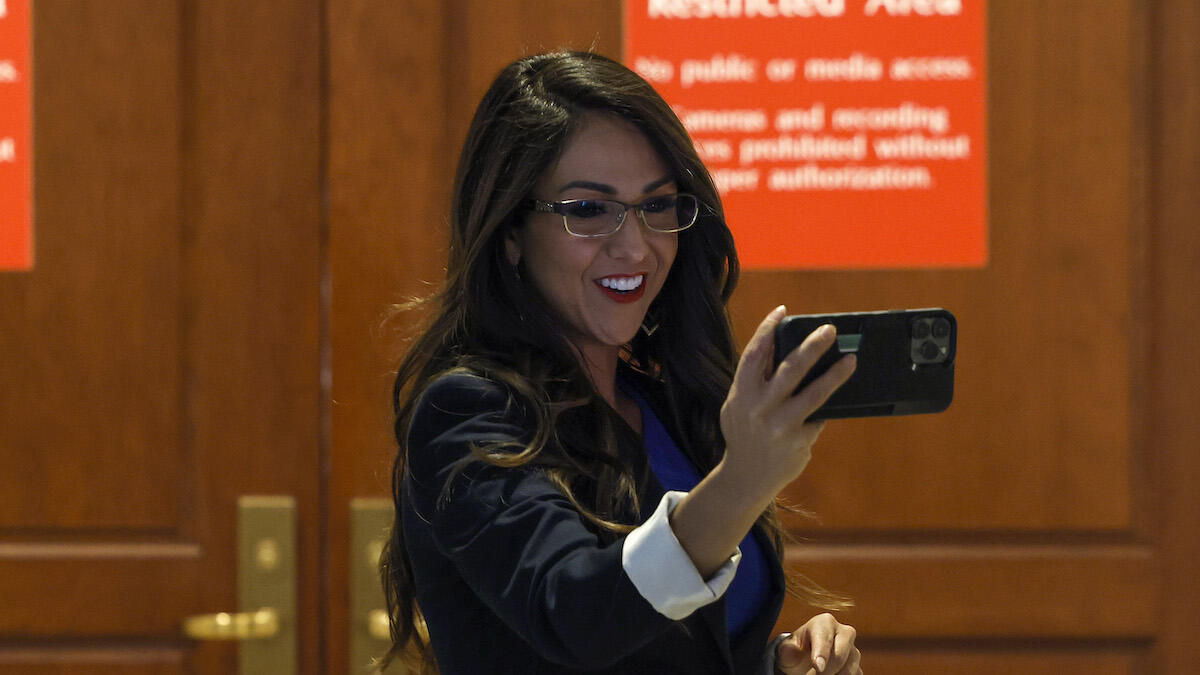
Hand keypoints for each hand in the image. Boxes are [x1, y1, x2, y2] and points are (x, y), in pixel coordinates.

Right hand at [719, 305, 856, 492]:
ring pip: (813, 393)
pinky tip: (840, 396)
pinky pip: (819, 417)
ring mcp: (780, 426)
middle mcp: (759, 408)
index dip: (767, 330)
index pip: (754, 354)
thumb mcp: (737, 406)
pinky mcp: (798, 441)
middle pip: (790, 369)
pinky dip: (827, 406)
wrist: (746, 478)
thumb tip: (781, 350)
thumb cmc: (745, 434)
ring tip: (851, 360)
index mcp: (740, 394)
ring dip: (835, 374)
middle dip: (812, 346)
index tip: (782, 311)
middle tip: (830, 330)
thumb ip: (754, 382)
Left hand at [775, 613, 861, 673]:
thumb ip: (787, 649)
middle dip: (826, 670)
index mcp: (825, 622)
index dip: (821, 653)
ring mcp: (853, 650)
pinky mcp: (857, 666)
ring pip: (849, 668)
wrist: (805, 660)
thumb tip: (791, 649)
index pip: (825, 638)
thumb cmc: (796, 652)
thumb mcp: (787, 650)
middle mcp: (844, 632)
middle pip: (840, 655)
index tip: (818, 667)